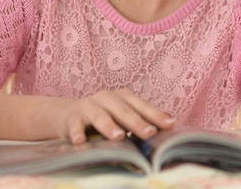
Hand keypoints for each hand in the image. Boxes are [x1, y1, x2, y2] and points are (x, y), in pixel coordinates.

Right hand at [56, 88, 175, 143]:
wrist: (69, 115)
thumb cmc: (104, 116)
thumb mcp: (123, 114)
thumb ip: (142, 119)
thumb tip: (171, 124)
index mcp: (122, 97)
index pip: (141, 105)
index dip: (155, 115)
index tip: (170, 125)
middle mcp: (106, 98)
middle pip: (123, 110)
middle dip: (137, 122)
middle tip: (149, 133)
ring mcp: (88, 107)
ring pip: (100, 116)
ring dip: (109, 126)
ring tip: (119, 137)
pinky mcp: (72, 118)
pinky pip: (75, 126)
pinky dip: (77, 133)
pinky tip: (80, 142)